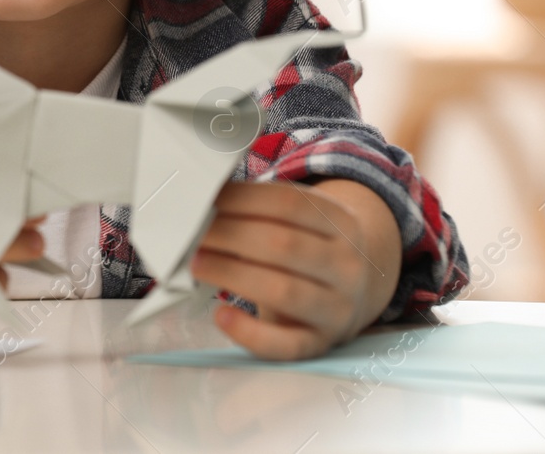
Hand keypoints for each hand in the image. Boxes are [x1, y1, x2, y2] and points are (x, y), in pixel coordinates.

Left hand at [190, 180, 400, 359]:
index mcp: (341, 223)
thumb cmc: (308, 255)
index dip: (243, 199)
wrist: (352, 297)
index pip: (290, 204)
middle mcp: (346, 265)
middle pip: (283, 244)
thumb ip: (263, 212)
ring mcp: (337, 308)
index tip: (208, 199)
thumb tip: (205, 201)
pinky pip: (285, 344)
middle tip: (193, 232)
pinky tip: (221, 315)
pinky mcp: (319, 344)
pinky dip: (249, 332)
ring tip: (197, 263)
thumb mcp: (302, 224)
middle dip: (229, 235)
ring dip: (231, 274)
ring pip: (283, 291)